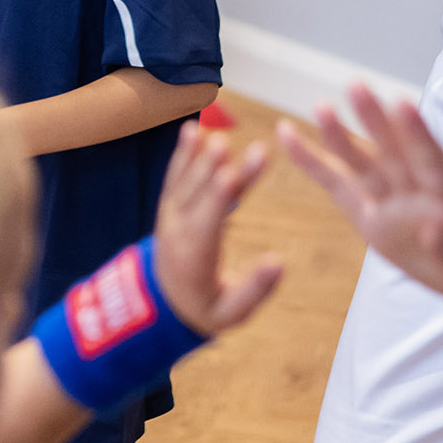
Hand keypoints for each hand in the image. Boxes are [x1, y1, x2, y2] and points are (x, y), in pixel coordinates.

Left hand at [149, 119, 284, 336]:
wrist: (162, 301)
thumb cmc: (205, 307)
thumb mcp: (232, 313)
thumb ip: (255, 288)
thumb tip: (280, 262)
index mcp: (194, 258)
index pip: (207, 224)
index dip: (219, 199)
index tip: (233, 174)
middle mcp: (178, 232)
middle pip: (198, 196)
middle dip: (213, 169)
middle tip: (228, 143)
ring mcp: (171, 215)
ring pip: (185, 182)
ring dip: (199, 156)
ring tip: (215, 133)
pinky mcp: (170, 205)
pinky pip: (175, 175)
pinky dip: (183, 153)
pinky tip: (193, 129)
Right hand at [280, 86, 442, 313]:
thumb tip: (434, 229)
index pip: (435, 164)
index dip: (419, 135)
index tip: (402, 103)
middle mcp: (421, 196)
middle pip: (397, 155)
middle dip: (376, 123)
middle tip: (357, 86)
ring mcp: (395, 204)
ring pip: (367, 165)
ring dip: (343, 138)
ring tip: (320, 106)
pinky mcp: (374, 220)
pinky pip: (340, 188)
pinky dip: (315, 163)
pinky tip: (289, 135)